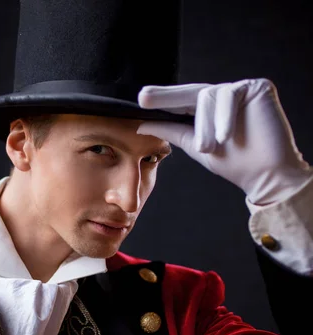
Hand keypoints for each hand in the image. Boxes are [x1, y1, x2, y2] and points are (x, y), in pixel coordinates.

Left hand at [137, 78, 311, 204]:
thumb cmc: (234, 163)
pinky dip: (224, 116)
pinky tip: (226, 136)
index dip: (162, 99)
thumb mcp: (195, 145)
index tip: (140, 101)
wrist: (266, 174)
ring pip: (207, 97)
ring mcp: (240, 90)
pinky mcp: (257, 87)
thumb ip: (171, 131)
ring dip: (205, 126)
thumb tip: (141, 124)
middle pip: (190, 93)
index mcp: (209, 109)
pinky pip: (229, 95)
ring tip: (209, 147)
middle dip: (166, 97)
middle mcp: (223, 96)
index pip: (182, 100)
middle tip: (143, 99)